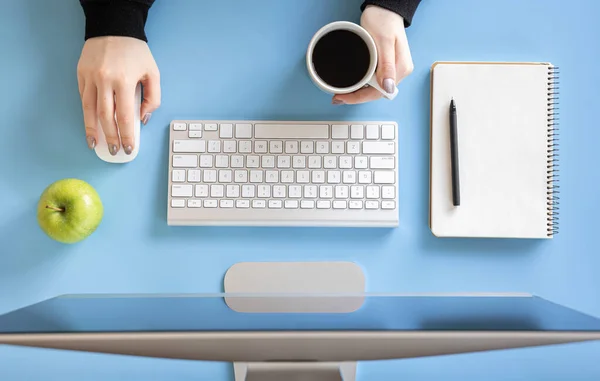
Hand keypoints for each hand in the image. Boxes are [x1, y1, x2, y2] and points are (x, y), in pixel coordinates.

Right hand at [77, 36, 160, 154]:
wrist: (113, 27)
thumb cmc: (135, 51)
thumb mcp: (153, 73)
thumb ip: (153, 98)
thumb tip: (143, 118)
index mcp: (124, 81)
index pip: (124, 116)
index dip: (126, 135)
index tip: (128, 148)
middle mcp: (104, 80)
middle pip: (105, 117)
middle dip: (110, 137)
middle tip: (113, 151)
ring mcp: (90, 77)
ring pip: (88, 110)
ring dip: (91, 130)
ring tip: (94, 144)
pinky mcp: (80, 74)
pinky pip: (83, 98)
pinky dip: (86, 113)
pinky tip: (90, 124)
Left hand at [333, 5, 413, 104]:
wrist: (384, 8)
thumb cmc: (384, 20)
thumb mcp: (384, 41)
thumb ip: (387, 65)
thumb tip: (388, 87)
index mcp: (401, 68)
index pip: (380, 92)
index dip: (360, 97)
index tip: (344, 97)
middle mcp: (399, 71)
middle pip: (376, 93)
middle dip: (357, 97)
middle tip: (338, 97)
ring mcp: (392, 69)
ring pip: (374, 88)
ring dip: (358, 92)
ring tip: (342, 93)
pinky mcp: (385, 65)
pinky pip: (373, 80)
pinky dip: (362, 84)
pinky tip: (352, 85)